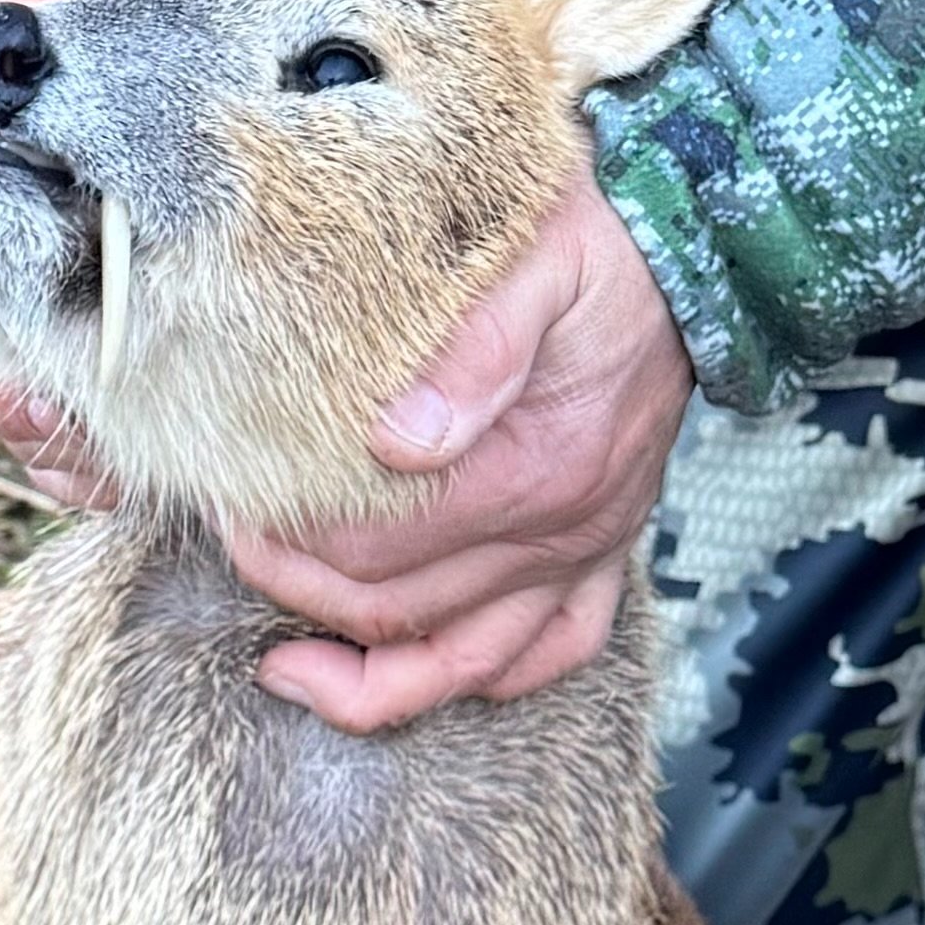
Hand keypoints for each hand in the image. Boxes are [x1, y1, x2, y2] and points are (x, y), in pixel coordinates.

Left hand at [230, 157, 693, 731]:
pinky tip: (415, 674)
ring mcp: (587, 552)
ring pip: (467, 662)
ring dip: (371, 679)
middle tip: (235, 544)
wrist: (692, 251)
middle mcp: (563, 532)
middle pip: (401, 610)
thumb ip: (475, 348)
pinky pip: (553, 652)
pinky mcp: (606, 553)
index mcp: (535, 468)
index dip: (289, 537)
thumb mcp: (539, 262)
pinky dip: (480, 680)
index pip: (378, 546)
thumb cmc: (600, 245)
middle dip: (300, 592)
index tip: (231, 498)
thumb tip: (393, 439)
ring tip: (288, 668)